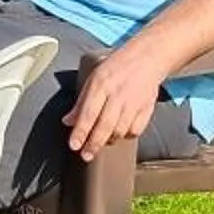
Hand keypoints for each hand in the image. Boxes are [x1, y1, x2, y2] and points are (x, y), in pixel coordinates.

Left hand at [65, 45, 167, 162]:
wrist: (146, 58)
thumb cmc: (116, 68)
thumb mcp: (93, 78)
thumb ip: (81, 102)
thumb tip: (67, 121)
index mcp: (101, 84)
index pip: (88, 113)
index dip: (80, 132)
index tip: (73, 146)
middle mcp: (118, 95)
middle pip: (104, 126)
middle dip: (93, 144)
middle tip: (86, 156)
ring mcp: (133, 103)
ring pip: (120, 131)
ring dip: (109, 140)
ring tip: (100, 143)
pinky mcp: (146, 109)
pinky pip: (135, 130)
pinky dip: (126, 135)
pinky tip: (119, 133)